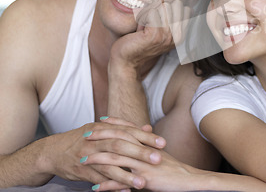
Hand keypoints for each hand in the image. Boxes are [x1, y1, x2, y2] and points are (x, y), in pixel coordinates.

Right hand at [48, 119, 165, 188]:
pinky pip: (99, 180)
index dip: (145, 137)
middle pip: (120, 145)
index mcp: (103, 128)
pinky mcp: (82, 171)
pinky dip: (112, 186)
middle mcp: (95, 140)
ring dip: (127, 175)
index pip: (128, 131)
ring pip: (109, 165)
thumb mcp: (103, 130)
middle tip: (158, 159)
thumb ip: (126, 129)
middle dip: (140, 153)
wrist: (53, 151)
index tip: (163, 143)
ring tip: (143, 183)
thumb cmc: (84, 139)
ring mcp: (88, 156)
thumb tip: (148, 128)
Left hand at [81, 119, 204, 191]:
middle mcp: (144, 151)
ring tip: (82, 160)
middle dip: (100, 137)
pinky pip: (121, 181)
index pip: (128, 129)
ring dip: (97, 160)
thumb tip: (142, 132)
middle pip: (118, 140)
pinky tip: (95, 187)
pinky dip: (107, 184)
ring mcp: (143, 164)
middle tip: (84, 135)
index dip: (113, 124)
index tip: (99, 120)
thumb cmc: (174, 169)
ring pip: (116, 159)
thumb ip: (148, 145)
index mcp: (147, 144)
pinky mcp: (144, 179)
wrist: (189, 180)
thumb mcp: (160, 154)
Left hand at [110, 0, 190, 73]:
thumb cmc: (139, 41)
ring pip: (163, 6)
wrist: (126, 60)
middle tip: (150, 22)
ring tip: (144, 25)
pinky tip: (139, 28)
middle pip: (176, 4)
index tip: (157, 20)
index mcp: (181, 34)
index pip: (184, 8)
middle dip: (160, 8)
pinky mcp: (155, 35)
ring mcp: (168, 36)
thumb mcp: (158, 28)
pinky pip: (151, 11)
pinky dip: (142, 16)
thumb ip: (169, 16)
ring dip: (150, 11)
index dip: (168, 8)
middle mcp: (178, 36)